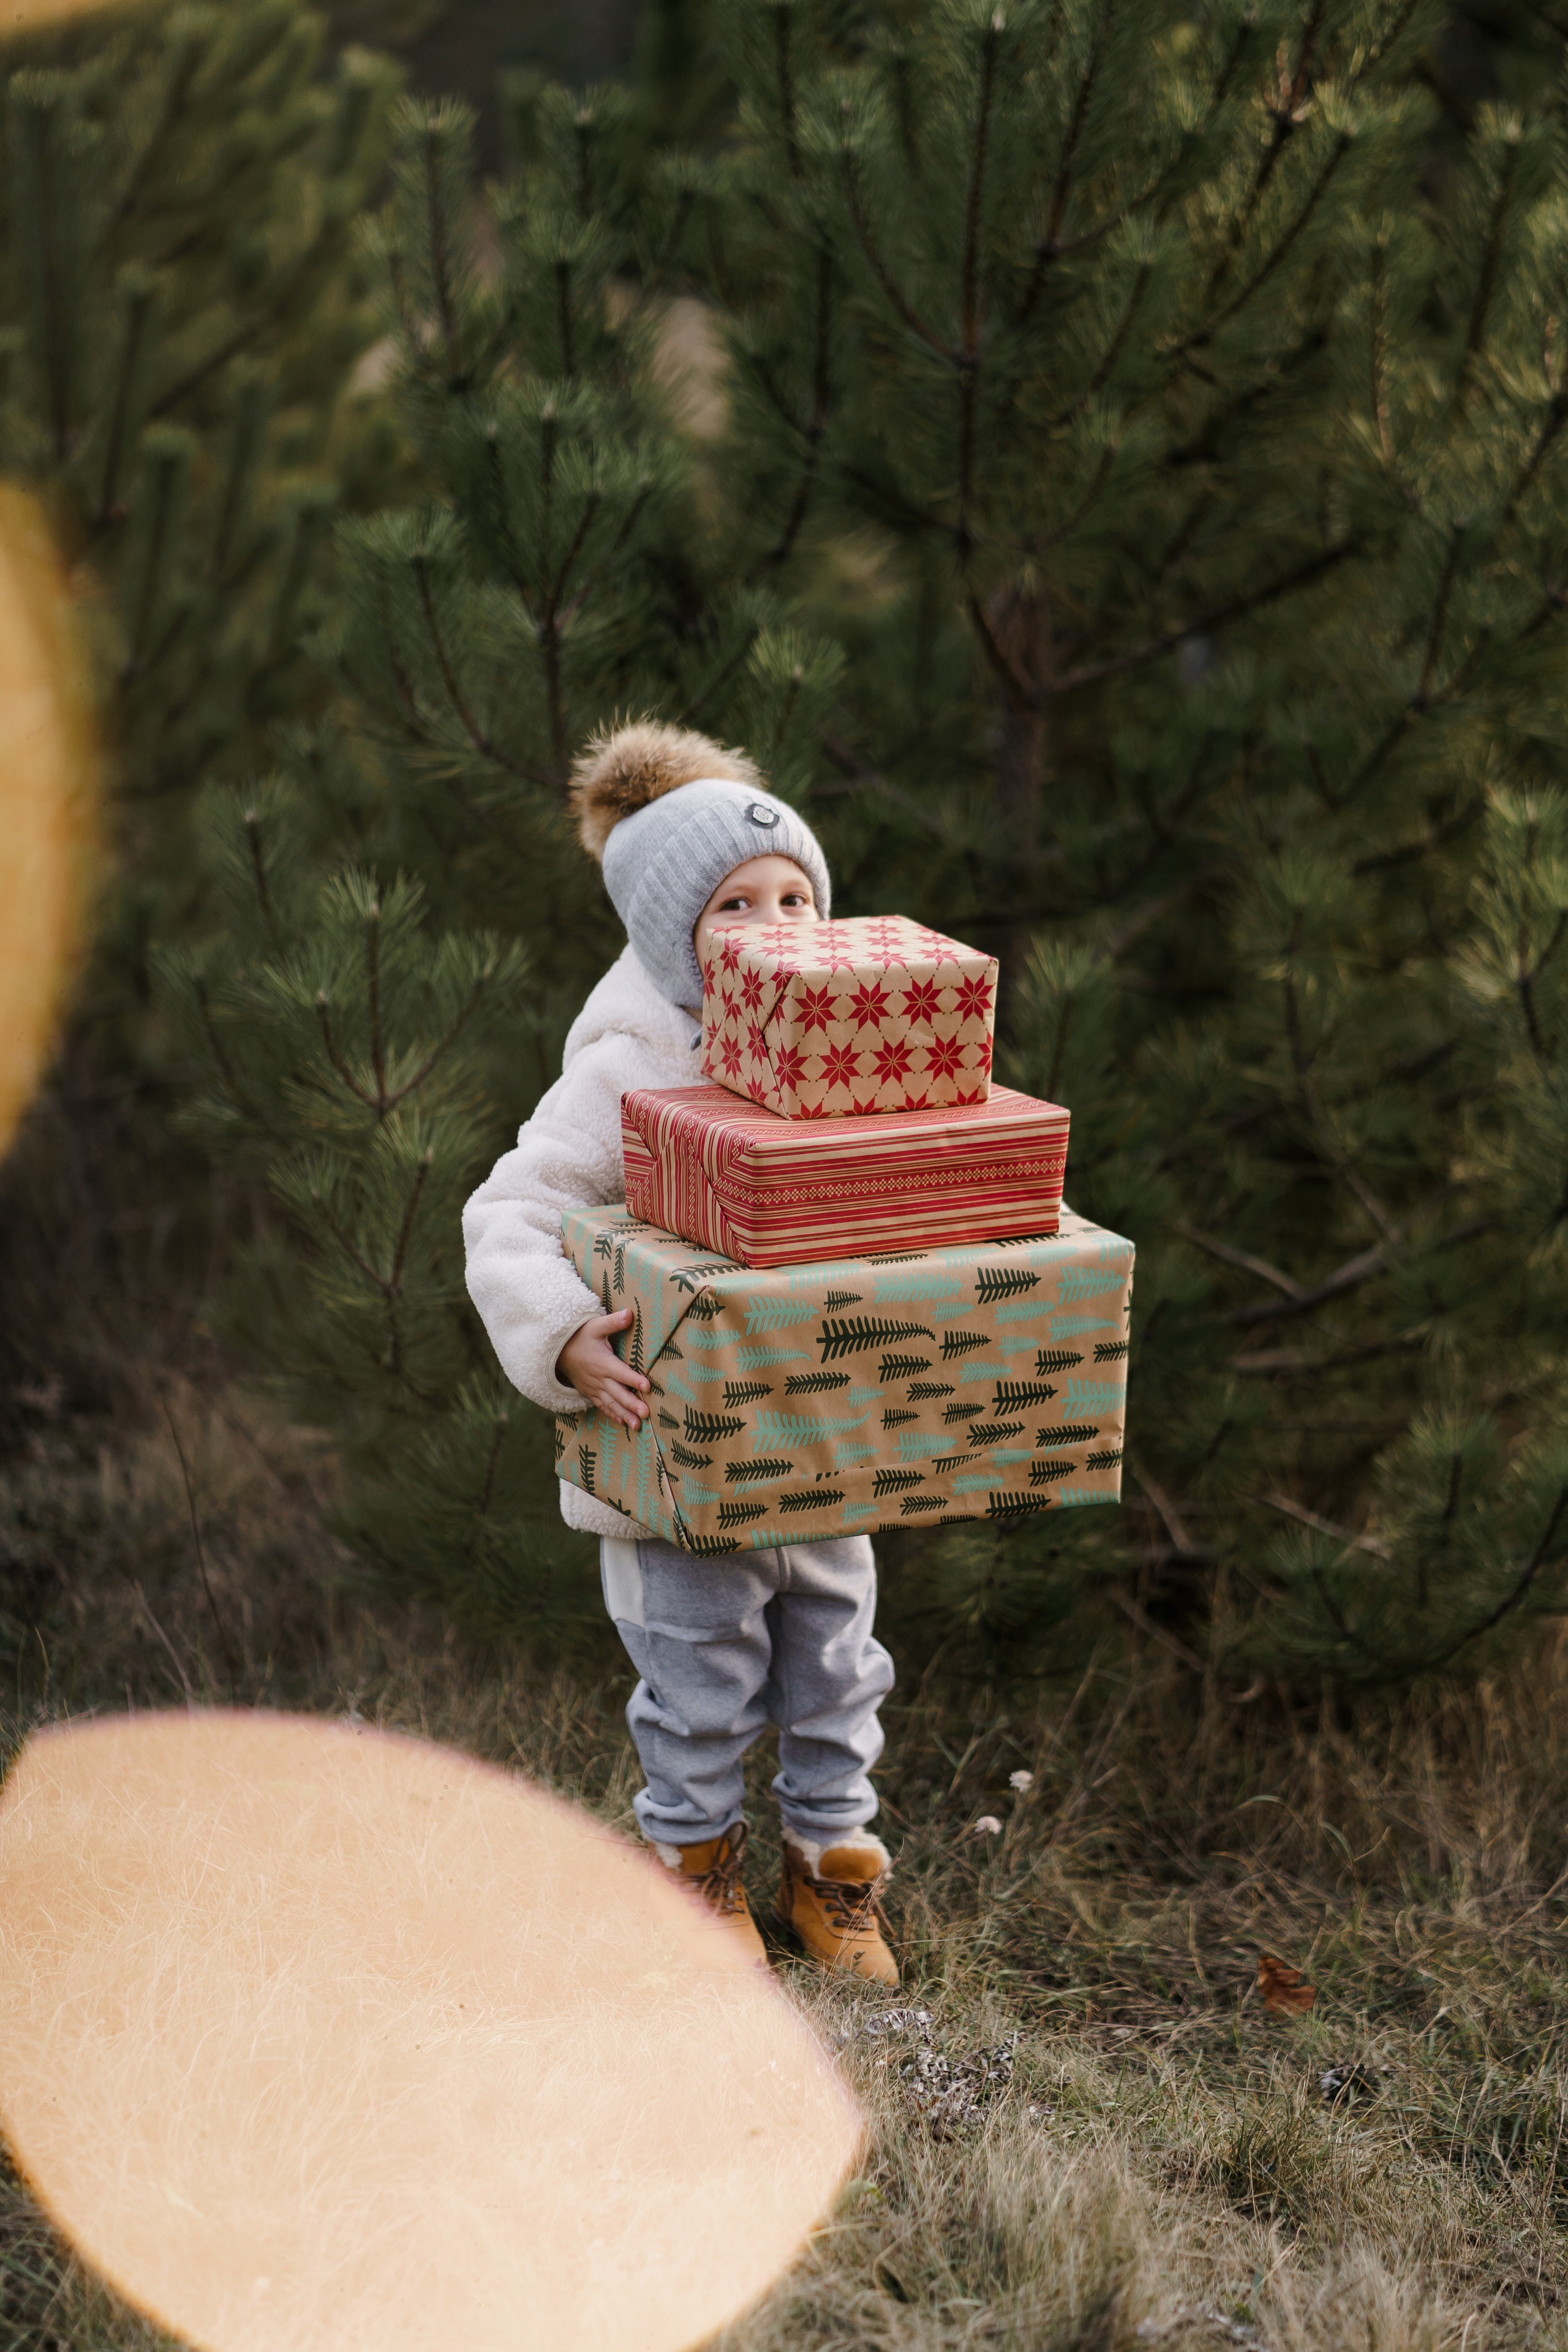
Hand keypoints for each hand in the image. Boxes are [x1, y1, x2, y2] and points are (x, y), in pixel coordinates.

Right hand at [557, 1308, 650, 1432]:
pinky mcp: (590, 1393)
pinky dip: (613, 1414)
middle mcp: (599, 1378)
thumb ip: (613, 1322)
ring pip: (611, 1404)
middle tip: (645, 1414)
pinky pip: (602, 1406)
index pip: (621, 1372)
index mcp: (603, 1362)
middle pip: (618, 1393)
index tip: (647, 1387)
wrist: (557, 1351)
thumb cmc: (579, 1336)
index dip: (634, 1379)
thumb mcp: (595, 1326)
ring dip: (624, 1415)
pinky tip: (624, 1422)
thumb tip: (629, 1313)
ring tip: (637, 1426)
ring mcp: (594, 1388)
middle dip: (632, 1404)